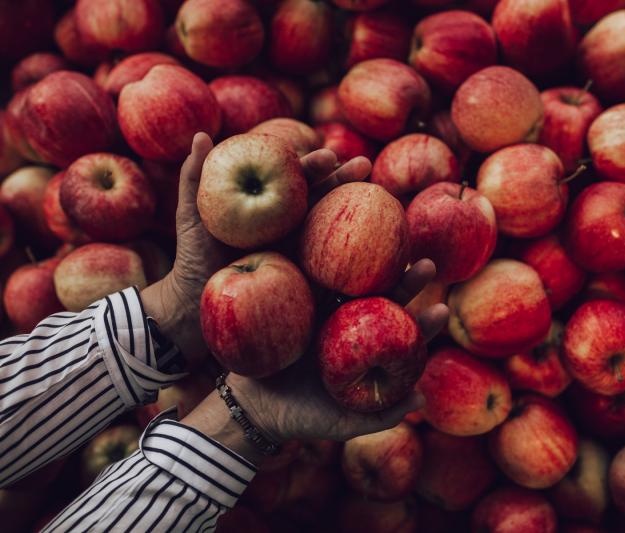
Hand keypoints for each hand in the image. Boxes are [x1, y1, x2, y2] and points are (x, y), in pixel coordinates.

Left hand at [140, 133, 372, 363]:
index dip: (313, 168)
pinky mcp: (311, 288)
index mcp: (273, 210)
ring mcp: (306, 258)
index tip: (327, 155)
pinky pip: (343, 277)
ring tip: (383, 199)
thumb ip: (195, 179)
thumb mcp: (192, 217)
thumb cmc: (194, 258)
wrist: (195, 308)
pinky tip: (396, 262)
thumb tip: (202, 136)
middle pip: (327, 202)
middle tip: (364, 166)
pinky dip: (369, 267)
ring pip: (341, 234)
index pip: (298, 182)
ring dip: (367, 220)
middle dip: (348, 183)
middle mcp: (295, 230)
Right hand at [227, 259, 448, 443]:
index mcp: (369, 356)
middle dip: (408, 283)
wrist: (257, 409)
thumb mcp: (345, 423)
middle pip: (385, 302)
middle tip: (428, 265)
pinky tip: (343, 246)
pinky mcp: (301, 306)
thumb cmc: (306, 419)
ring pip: (355, 286)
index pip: (403, 338)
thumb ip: (382, 416)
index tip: (442, 310)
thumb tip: (422, 398)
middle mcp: (353, 331)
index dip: (423, 325)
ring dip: (373, 265)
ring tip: (391, 246)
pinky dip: (328, 265)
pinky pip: (315, 283)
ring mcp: (328, 315)